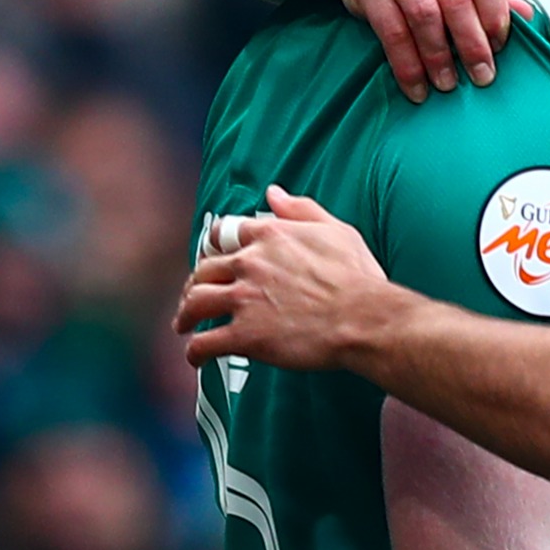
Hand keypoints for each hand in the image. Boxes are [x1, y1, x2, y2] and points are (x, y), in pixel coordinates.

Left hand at [181, 187, 399, 370]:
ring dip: (185, 315)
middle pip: (204, 270)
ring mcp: (244, 300)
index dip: (215, 247)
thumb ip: (301, 210)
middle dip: (195, 284)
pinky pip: (205, 343)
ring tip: (184, 325)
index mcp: (269, 236)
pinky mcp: (245, 335)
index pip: (224, 234)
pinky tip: (196, 356)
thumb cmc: (357, 278)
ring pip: (195, 303)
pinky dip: (195, 351)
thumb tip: (274, 193)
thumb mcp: (336, 231)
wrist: (364, 319)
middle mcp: (249, 264)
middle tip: (195, 297)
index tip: (213, 259)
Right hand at [340, 0, 520, 101]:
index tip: (499, 47)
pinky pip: (390, 31)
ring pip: (422, 15)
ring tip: (448, 83)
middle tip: (482, 75)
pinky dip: (406, 64)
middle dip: (471, 44)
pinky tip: (416, 85)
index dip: (495, 18)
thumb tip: (529, 17)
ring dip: (438, 57)